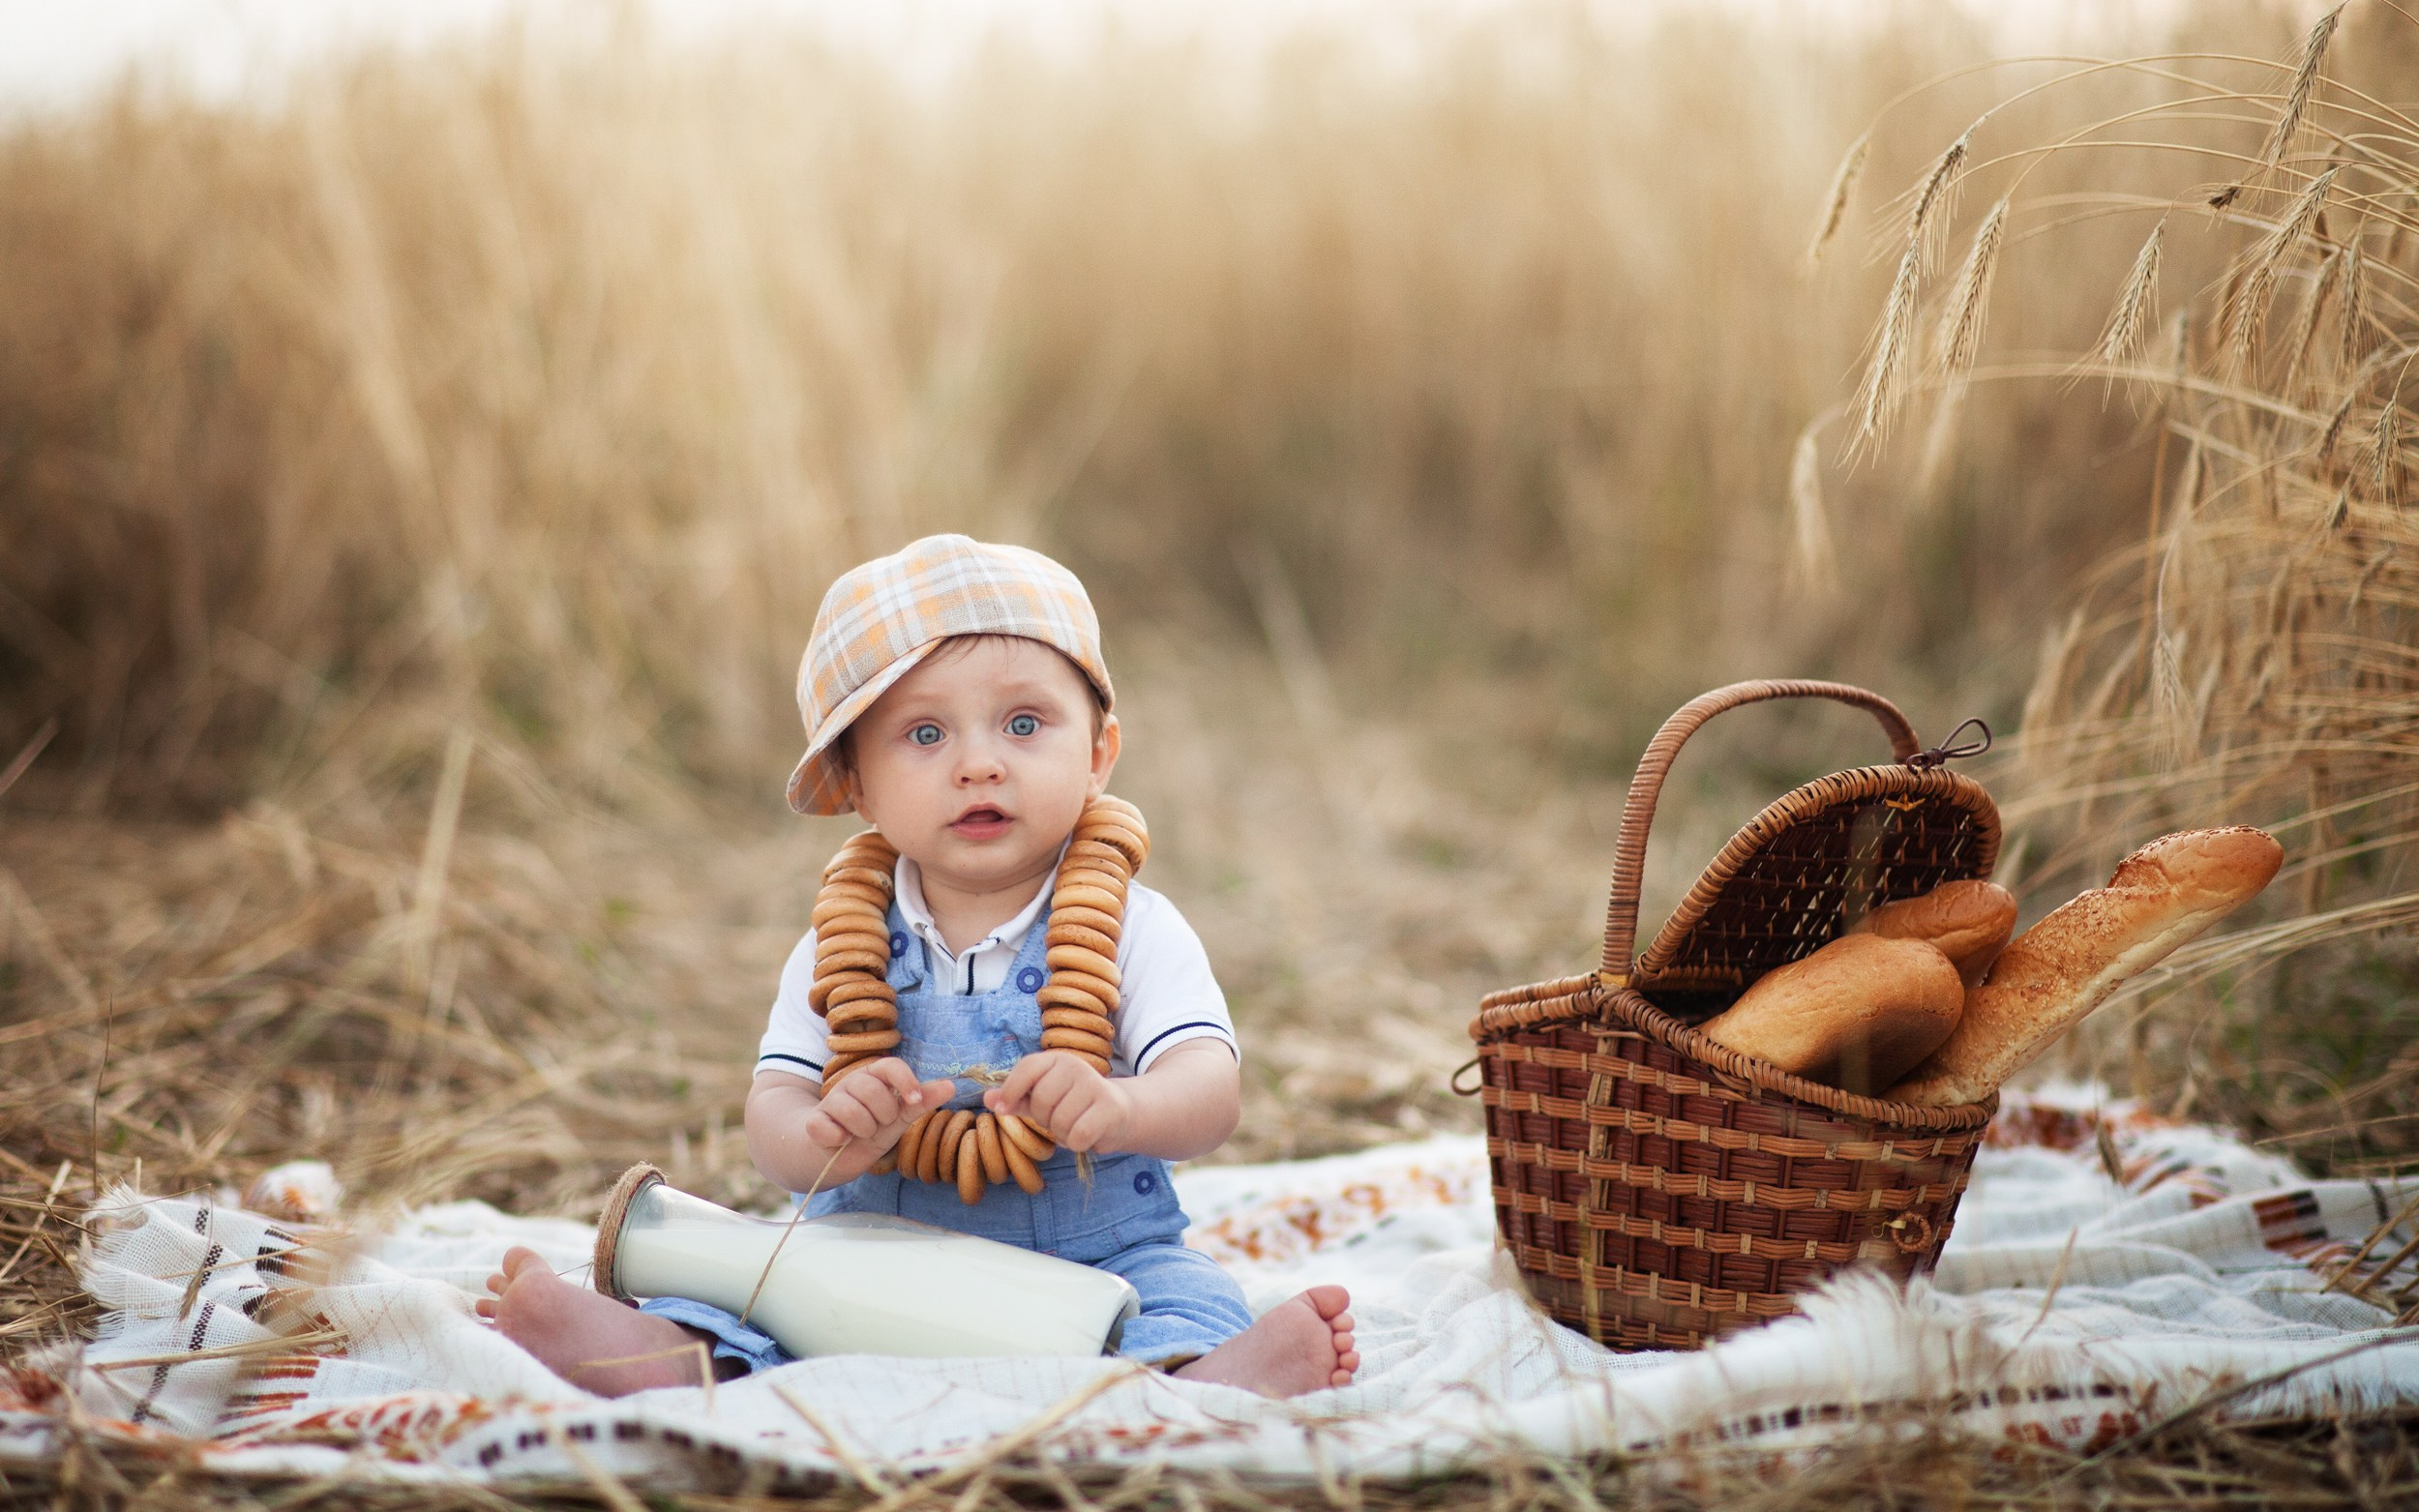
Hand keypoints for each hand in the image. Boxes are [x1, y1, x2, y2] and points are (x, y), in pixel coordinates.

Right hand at [805, 1058, 955, 1154]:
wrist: (836, 1156)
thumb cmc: (872, 1131)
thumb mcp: (899, 1118)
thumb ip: (921, 1101)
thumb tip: (951, 1086)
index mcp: (874, 1077)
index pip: (890, 1065)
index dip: (905, 1082)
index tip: (914, 1101)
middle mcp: (851, 1083)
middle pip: (873, 1090)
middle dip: (883, 1115)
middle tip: (879, 1124)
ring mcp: (830, 1101)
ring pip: (852, 1110)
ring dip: (862, 1130)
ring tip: (860, 1134)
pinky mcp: (814, 1122)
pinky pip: (829, 1128)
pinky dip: (838, 1139)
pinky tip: (840, 1140)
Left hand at [984, 1051, 1134, 1152]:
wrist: (1119, 1113)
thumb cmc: (1073, 1106)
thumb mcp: (1042, 1099)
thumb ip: (1015, 1099)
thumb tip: (986, 1099)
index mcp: (1056, 1059)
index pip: (1027, 1068)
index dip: (1010, 1091)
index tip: (1003, 1109)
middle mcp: (1077, 1066)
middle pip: (1041, 1101)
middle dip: (1044, 1120)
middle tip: (1057, 1119)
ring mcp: (1096, 1085)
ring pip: (1059, 1122)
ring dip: (1061, 1134)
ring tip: (1073, 1126)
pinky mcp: (1110, 1108)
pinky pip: (1077, 1135)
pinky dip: (1076, 1143)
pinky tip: (1086, 1135)